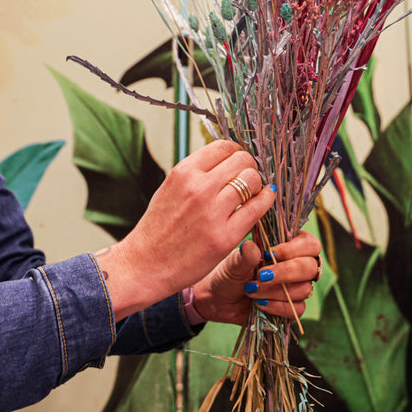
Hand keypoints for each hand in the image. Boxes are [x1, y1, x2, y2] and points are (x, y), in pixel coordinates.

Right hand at [98, 140, 276, 319]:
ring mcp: (213, 212)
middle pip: (242, 160)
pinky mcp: (226, 236)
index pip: (223, 147)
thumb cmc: (158, 228)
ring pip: (252, 180)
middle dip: (249, 166)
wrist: (146, 264)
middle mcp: (199, 188)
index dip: (236, 152)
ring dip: (257, 184)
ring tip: (252, 192)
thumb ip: (196, 174)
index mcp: (183, 172)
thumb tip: (225, 161)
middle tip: (248, 178)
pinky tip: (263, 200)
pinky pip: (257, 208)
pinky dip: (265, 200)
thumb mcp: (170, 188)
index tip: (238, 161)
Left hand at [191, 230, 321, 324]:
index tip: (268, 254)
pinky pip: (297, 309)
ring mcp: (295, 287)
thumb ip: (245, 256)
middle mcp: (296, 265)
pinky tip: (260, 304)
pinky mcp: (291, 307)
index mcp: (287, 246)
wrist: (219, 299)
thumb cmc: (229, 273)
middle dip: (285, 272)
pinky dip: (277, 307)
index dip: (294, 249)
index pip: (309, 244)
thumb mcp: (233, 263)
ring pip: (304, 289)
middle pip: (311, 267)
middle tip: (261, 275)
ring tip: (251, 290)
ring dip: (276, 291)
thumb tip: (252, 247)